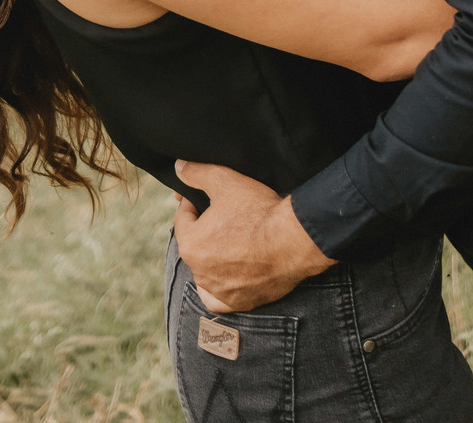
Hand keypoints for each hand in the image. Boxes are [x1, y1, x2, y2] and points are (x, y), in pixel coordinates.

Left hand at [172, 160, 333, 311]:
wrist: (293, 240)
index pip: (183, 217)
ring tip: (231, 239)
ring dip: (213, 256)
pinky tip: (227, 274)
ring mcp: (219, 290)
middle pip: (195, 243)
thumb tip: (179, 169)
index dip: (194, 202)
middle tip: (224, 215)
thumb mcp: (225, 180)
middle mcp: (200, 272)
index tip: (209, 197)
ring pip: (205, 270)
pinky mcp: (239, 302)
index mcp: (191, 245)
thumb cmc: (259, 211)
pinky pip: (218, 298)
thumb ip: (197, 173)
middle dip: (204, 229)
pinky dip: (219, 288)